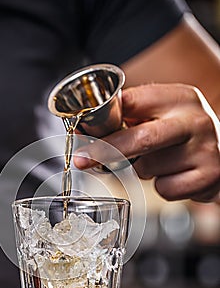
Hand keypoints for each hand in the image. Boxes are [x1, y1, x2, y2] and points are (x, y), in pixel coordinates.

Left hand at [74, 83, 219, 202]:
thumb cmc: (182, 134)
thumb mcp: (162, 114)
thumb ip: (130, 117)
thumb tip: (86, 130)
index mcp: (179, 97)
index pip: (131, 103)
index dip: (102, 121)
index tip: (81, 132)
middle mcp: (195, 120)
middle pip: (141, 138)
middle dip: (106, 150)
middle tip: (83, 160)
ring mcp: (205, 149)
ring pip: (148, 169)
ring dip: (144, 171)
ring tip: (163, 161)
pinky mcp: (209, 176)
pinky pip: (164, 190)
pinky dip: (163, 187)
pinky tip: (176, 175)